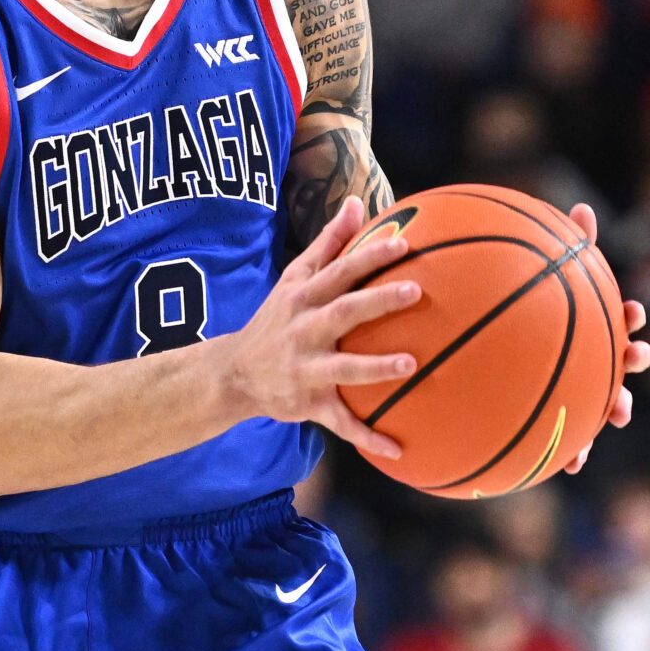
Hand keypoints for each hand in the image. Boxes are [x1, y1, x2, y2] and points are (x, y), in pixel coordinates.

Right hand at [225, 197, 421, 462]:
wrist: (234, 372)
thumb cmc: (277, 318)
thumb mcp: (295, 278)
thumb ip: (329, 242)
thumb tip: (358, 202)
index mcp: (304, 298)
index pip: (339, 271)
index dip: (368, 257)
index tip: (403, 244)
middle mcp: (304, 330)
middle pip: (344, 311)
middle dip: (377, 301)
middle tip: (415, 291)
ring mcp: (306, 369)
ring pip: (344, 368)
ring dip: (376, 367)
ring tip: (412, 364)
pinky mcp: (308, 403)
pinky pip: (340, 422)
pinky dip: (368, 436)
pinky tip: (399, 448)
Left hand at [558, 204, 649, 475]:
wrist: (502, 351)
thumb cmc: (531, 308)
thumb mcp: (544, 276)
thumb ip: (567, 246)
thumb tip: (583, 207)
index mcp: (592, 325)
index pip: (618, 317)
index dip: (630, 316)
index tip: (632, 311)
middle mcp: (594, 356)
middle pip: (621, 358)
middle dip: (632, 359)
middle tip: (634, 354)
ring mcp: (581, 387)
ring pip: (604, 400)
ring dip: (613, 408)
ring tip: (616, 414)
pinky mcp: (565, 418)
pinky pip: (570, 437)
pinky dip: (573, 451)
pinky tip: (570, 467)